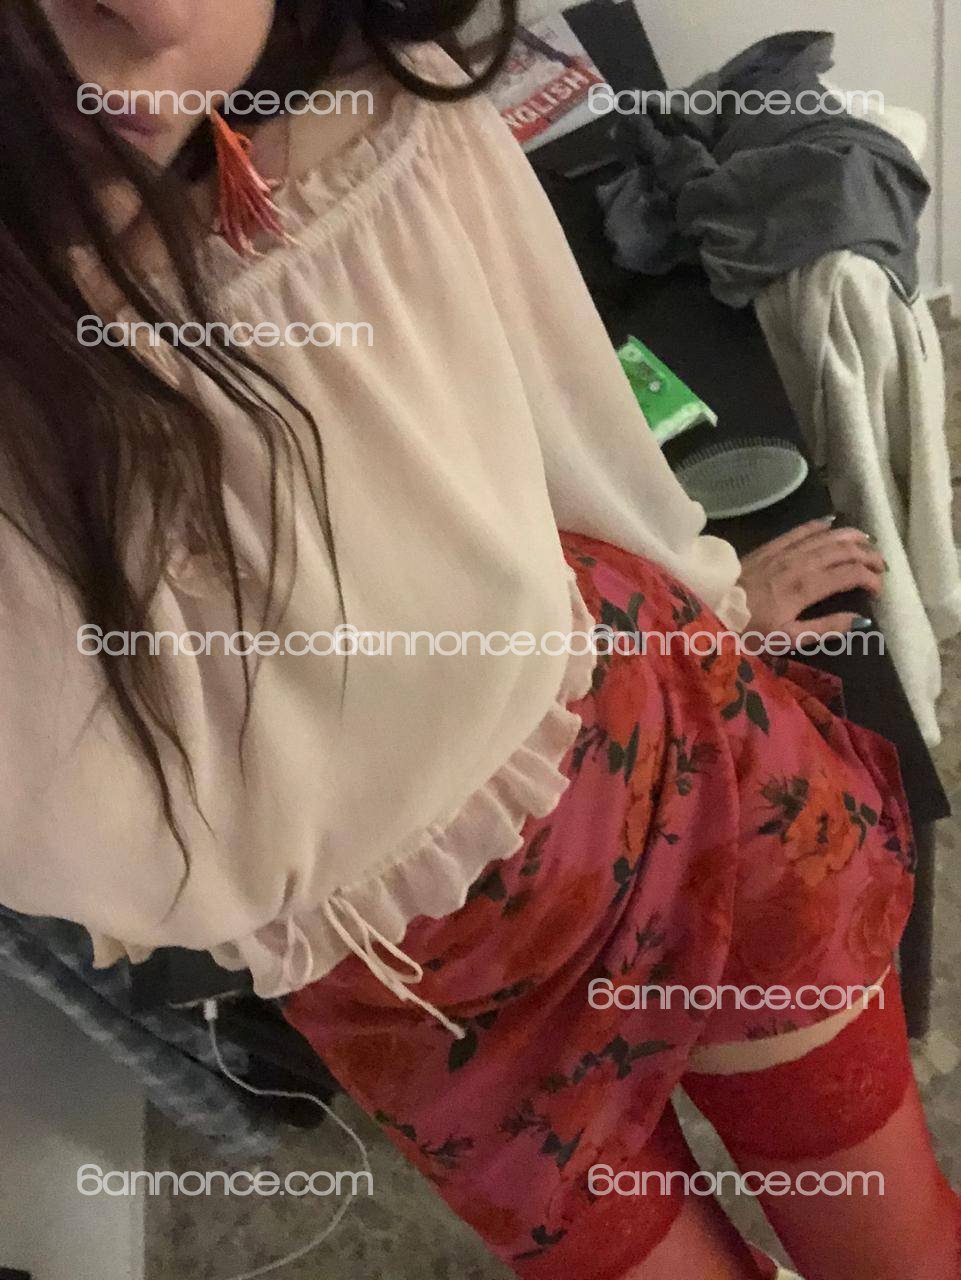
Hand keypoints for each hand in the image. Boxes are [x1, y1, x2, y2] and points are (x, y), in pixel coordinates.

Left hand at [738, 518, 884, 640]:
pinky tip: (832, 524)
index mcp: (806, 587)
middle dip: (868, 555)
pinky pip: (800, 530)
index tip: (878, 590)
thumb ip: (825, 628)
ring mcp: (784, 551)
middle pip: (843, 550)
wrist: (710, 606)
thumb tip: (860, 621)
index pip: (850, 573)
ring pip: (826, 536)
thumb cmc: (748, 628)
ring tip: (868, 542)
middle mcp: (799, 562)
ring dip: (851, 537)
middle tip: (881, 565)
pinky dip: (820, 525)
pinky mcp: (770, 546)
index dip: (871, 578)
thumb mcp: (787, 638)